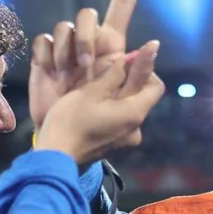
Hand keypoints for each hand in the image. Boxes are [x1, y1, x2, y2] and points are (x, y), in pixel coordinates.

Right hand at [30, 0, 150, 127]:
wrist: (60, 140)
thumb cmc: (96, 128)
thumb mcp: (124, 107)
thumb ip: (137, 75)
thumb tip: (153, 44)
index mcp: (116, 51)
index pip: (123, 6)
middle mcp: (93, 43)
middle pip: (93, 13)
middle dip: (87, 36)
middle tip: (88, 66)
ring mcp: (69, 49)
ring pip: (69, 24)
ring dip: (69, 53)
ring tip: (69, 78)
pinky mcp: (47, 55)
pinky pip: (46, 38)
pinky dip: (48, 59)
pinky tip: (53, 77)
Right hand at [32, 43, 165, 166]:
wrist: (56, 156)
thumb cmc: (71, 120)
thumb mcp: (91, 92)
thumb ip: (114, 74)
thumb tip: (131, 57)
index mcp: (134, 113)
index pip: (156, 86)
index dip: (146, 69)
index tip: (127, 61)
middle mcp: (136, 128)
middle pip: (144, 97)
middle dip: (133, 81)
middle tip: (113, 70)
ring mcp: (127, 139)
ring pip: (132, 108)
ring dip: (123, 95)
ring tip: (102, 86)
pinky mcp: (116, 145)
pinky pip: (122, 120)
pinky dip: (116, 108)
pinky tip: (98, 104)